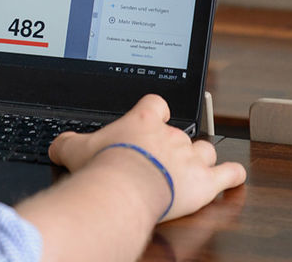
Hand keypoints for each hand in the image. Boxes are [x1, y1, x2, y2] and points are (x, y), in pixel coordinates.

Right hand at [49, 94, 245, 220]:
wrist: (124, 188)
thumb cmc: (102, 168)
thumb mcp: (73, 149)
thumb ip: (67, 142)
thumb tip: (57, 144)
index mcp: (144, 121)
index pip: (157, 104)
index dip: (156, 112)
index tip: (153, 118)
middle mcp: (171, 135)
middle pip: (181, 132)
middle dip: (174, 145)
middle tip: (159, 159)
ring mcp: (191, 157)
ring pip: (205, 150)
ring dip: (201, 158)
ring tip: (192, 167)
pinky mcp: (206, 181)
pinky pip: (228, 173)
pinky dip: (232, 175)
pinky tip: (233, 176)